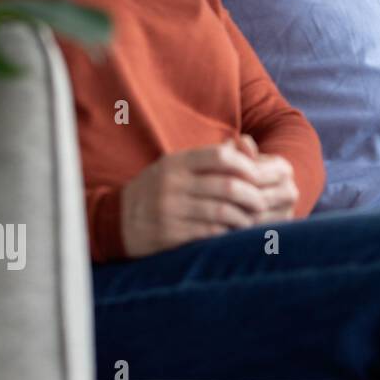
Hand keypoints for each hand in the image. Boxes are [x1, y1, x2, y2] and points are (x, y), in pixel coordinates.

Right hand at [119, 139, 298, 257]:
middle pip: (227, 185)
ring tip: (251, 219)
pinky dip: (227, 232)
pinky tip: (233, 232)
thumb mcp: (178, 166)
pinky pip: (208, 232)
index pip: (221, 156)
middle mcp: (173, 183)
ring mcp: (170, 209)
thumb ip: (212, 157)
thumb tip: (250, 146)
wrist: (117, 220)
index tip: (258, 177)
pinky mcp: (169, 233)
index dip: (246, 166)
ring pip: (221, 211)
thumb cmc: (159, 189)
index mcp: (177, 162)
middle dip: (251, 195)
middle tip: (262, 202)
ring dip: (243, 217)